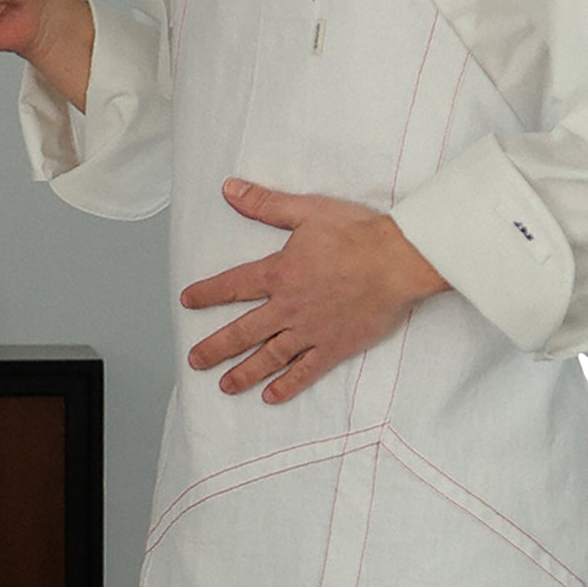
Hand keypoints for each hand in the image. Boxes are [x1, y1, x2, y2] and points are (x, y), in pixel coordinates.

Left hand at [180, 178, 448, 403]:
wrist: (398, 260)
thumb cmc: (357, 233)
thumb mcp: (307, 211)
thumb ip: (265, 204)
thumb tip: (229, 190)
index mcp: (279, 274)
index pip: (233, 286)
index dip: (208, 294)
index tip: (188, 301)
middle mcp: (288, 307)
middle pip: (243, 332)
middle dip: (216, 348)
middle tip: (194, 361)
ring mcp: (311, 331)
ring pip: (270, 357)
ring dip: (244, 373)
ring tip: (225, 385)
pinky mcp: (335, 346)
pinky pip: (306, 371)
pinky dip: (288, 385)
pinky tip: (271, 396)